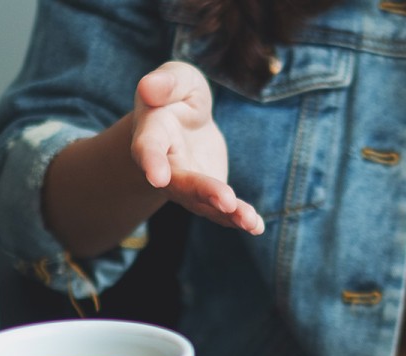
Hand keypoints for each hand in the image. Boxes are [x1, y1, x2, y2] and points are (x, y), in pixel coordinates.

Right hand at [123, 61, 261, 234]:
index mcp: (152, 134)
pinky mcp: (210, 193)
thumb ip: (165, 82)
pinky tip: (257, 226)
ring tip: (249, 221)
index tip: (157, 177)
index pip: (148, 149)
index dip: (151, 163)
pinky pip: (222, 210)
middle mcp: (166, 166)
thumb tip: (148, 88)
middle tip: (225, 201)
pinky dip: (239, 218)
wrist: (186, 119)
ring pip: (203, 203)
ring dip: (226, 213)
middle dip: (202, 192)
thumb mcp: (176, 78)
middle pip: (180, 184)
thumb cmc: (177, 94)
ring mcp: (187, 184)